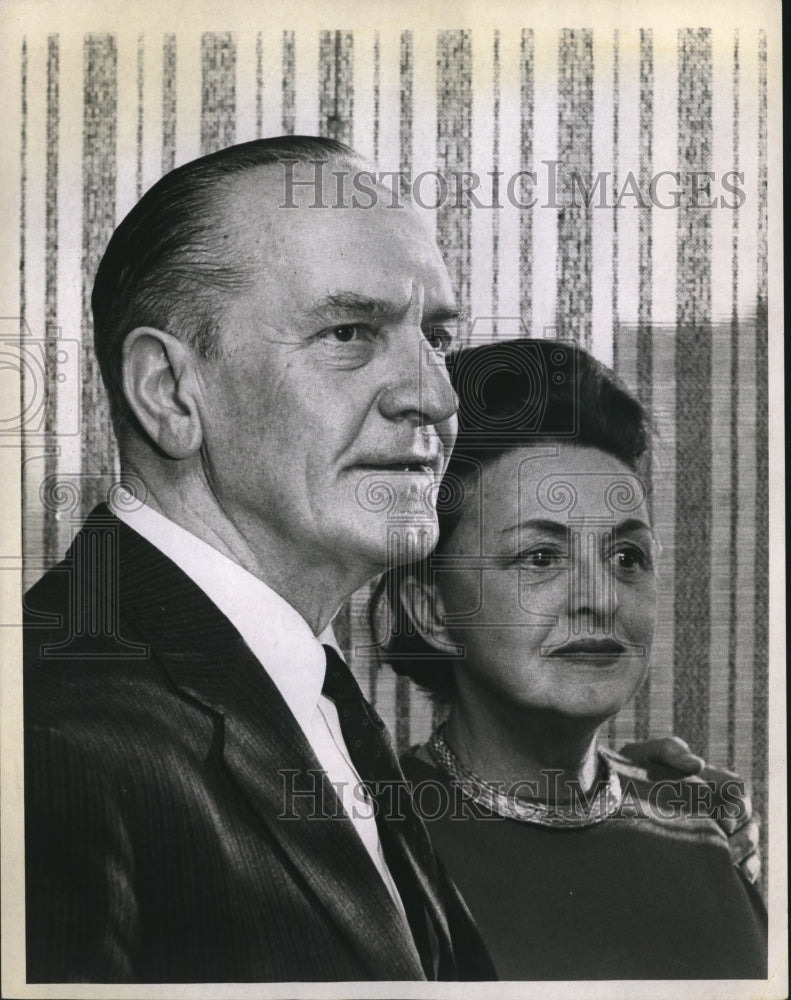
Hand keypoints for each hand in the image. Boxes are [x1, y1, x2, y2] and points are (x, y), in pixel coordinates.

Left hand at [618, 737, 760, 883]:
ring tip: (727, 861)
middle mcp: (715, 804)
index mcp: (705, 778)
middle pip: (747, 817)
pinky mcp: (710, 854)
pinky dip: (746, 870)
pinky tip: (733, 875)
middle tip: (725, 846)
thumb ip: (669, 750)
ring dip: (745, 851)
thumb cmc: (626, 772)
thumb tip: (698, 764)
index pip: (738, 788)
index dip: (736, 803)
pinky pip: (743, 864)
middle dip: (743, 831)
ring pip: (749, 841)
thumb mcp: (643, 755)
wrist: (603, 800)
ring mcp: (715, 830)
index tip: (722, 819)